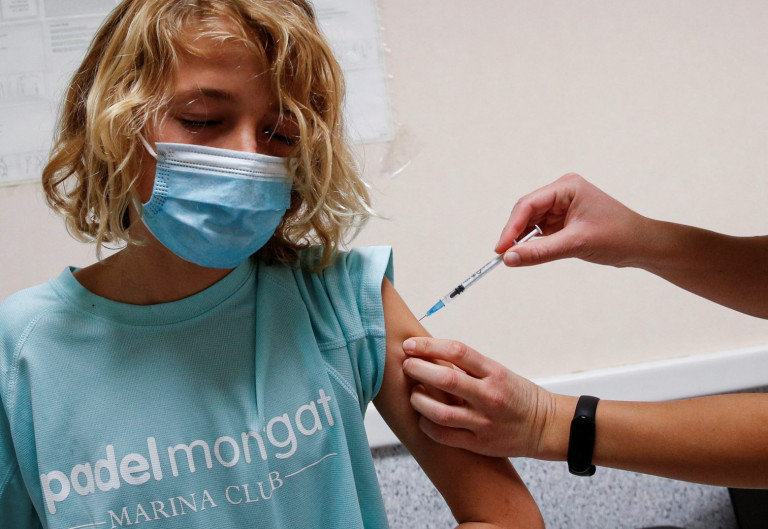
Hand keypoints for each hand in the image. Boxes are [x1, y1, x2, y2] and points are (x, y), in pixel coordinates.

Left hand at [402, 337, 555, 458]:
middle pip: (445, 380)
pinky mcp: (479, 444)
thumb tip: (431, 355)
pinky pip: (444, 436)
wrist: (543, 426)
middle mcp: (489, 396)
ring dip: (419, 400)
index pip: (457, 351)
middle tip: (406, 365)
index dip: (428, 346)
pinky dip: (427, 425)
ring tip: (414, 393)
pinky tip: (423, 417)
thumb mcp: (498, 372)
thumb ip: (468, 367)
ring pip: (439, 412)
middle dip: (418, 369)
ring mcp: (483, 422)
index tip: (410, 345)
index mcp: (494, 373)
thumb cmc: (517, 395)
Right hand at [496, 173, 649, 268]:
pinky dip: (532, 244)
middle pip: (526, 212)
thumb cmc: (619, 236)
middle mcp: (562, 193)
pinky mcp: (563, 222)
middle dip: (514, 233)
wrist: (642, 246)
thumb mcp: (576, 244)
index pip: (529, 204)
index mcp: (566, 187)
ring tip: (514, 257)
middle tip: (504, 256)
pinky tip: (527, 254)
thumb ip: (540, 252)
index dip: (511, 227)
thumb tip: (509, 258)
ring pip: (530, 223)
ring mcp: (562, 208)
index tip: (500, 249)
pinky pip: (540, 232)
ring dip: (522, 240)